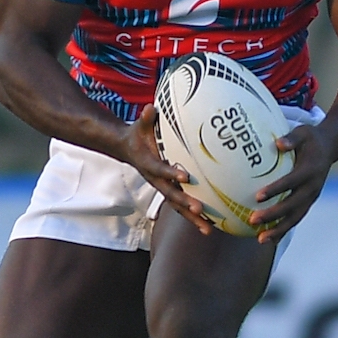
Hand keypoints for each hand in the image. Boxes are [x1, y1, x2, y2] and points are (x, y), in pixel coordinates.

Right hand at [122, 107, 211, 233]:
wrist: (127, 149)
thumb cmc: (137, 135)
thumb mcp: (140, 126)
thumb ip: (145, 118)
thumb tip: (150, 108)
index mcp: (149, 165)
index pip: (161, 170)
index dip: (171, 173)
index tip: (185, 176)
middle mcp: (156, 180)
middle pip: (171, 195)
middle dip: (185, 203)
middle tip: (199, 209)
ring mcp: (163, 188)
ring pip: (177, 206)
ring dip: (192, 218)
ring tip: (208, 229)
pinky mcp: (170, 192)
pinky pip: (181, 207)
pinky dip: (194, 217)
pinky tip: (209, 226)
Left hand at [248, 123, 333, 244]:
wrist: (330, 147)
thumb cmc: (310, 138)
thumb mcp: (303, 132)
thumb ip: (291, 138)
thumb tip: (278, 143)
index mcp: (310, 170)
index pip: (291, 182)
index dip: (276, 190)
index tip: (258, 196)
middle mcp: (313, 187)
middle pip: (292, 205)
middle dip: (273, 215)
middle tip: (253, 220)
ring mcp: (311, 197)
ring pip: (295, 217)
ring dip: (278, 229)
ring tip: (260, 240)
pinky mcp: (308, 202)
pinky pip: (295, 218)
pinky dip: (283, 229)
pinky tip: (268, 238)